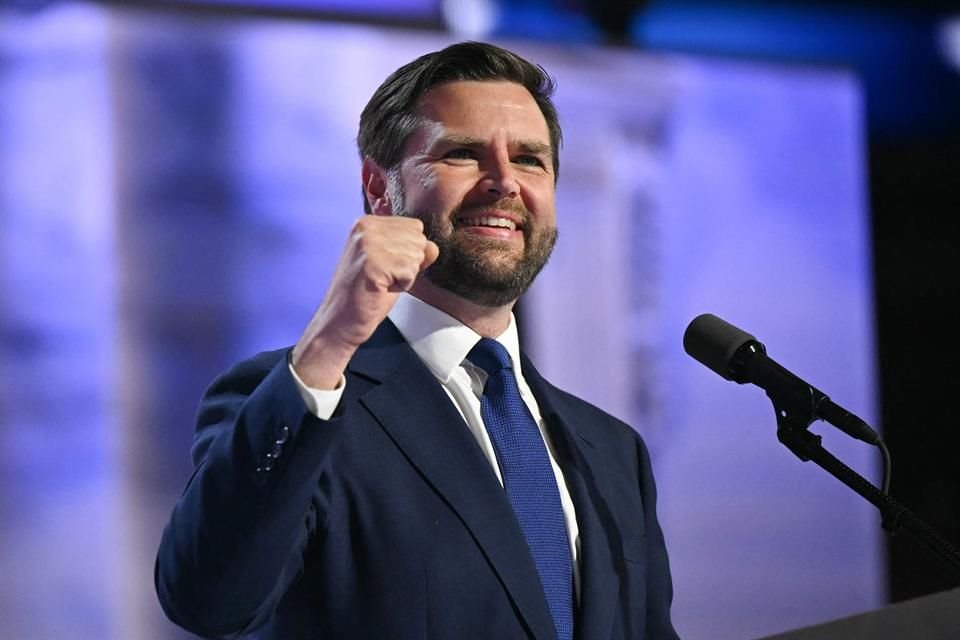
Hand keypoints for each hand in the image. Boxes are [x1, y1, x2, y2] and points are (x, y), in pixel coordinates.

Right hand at [291, 215, 438, 388]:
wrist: (340, 321)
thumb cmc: (367, 294)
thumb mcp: (394, 265)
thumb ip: (414, 251)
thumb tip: (433, 247)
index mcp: (368, 222)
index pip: (415, 226)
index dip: (409, 252)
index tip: (386, 266)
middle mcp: (366, 227)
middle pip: (418, 239)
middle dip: (408, 264)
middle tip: (383, 277)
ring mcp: (367, 243)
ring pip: (416, 255)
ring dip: (405, 276)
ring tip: (381, 283)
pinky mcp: (371, 262)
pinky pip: (410, 270)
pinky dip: (402, 285)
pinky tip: (382, 289)